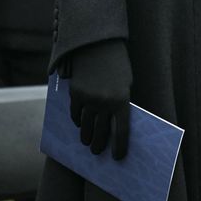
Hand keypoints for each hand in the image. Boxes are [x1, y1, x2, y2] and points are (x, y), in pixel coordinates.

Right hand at [69, 39, 132, 159]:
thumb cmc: (117, 63)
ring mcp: (88, 98)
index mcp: (122, 100)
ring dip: (86, 137)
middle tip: (97, 152)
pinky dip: (77, 121)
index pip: (121, 132)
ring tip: (87, 143)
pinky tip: (79, 125)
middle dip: (99, 145)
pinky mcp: (75, 93)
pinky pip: (75, 114)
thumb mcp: (125, 82)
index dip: (119, 147)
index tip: (117, 158)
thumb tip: (115, 126)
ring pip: (85, 126)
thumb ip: (120, 102)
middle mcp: (104, 102)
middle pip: (101, 132)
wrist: (98, 42)